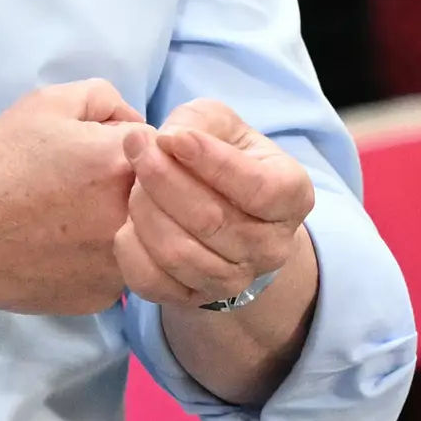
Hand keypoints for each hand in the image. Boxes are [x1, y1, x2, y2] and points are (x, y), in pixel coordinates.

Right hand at [0, 80, 145, 314]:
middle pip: (158, 194)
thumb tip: (133, 122)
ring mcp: (120, 265)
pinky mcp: (101, 297)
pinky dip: (94, 257)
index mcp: (126, 164)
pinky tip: (58, 248)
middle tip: (79, 184)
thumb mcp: (47, 103)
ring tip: (67, 216)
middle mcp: (134, 219)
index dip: (127, 143)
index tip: (92, 151)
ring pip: (140, 235)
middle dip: (128, 183)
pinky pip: (115, 269)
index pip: (162, 146)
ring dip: (117, 222)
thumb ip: (105, 99)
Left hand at [116, 99, 315, 311]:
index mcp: (292, 196)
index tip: (172, 136)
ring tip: (133, 181)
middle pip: (211, 221)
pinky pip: (153, 282)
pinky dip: (131, 249)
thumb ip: (198, 121)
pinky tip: (128, 220)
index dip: (211, 162)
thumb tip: (165, 141)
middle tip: (137, 147)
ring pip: (179, 253)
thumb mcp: (223, 124)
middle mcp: (272, 246)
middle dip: (163, 179)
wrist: (227, 211)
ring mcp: (236, 280)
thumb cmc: (226, 156)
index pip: (258, 189)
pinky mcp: (197, 299)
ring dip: (144, 210)